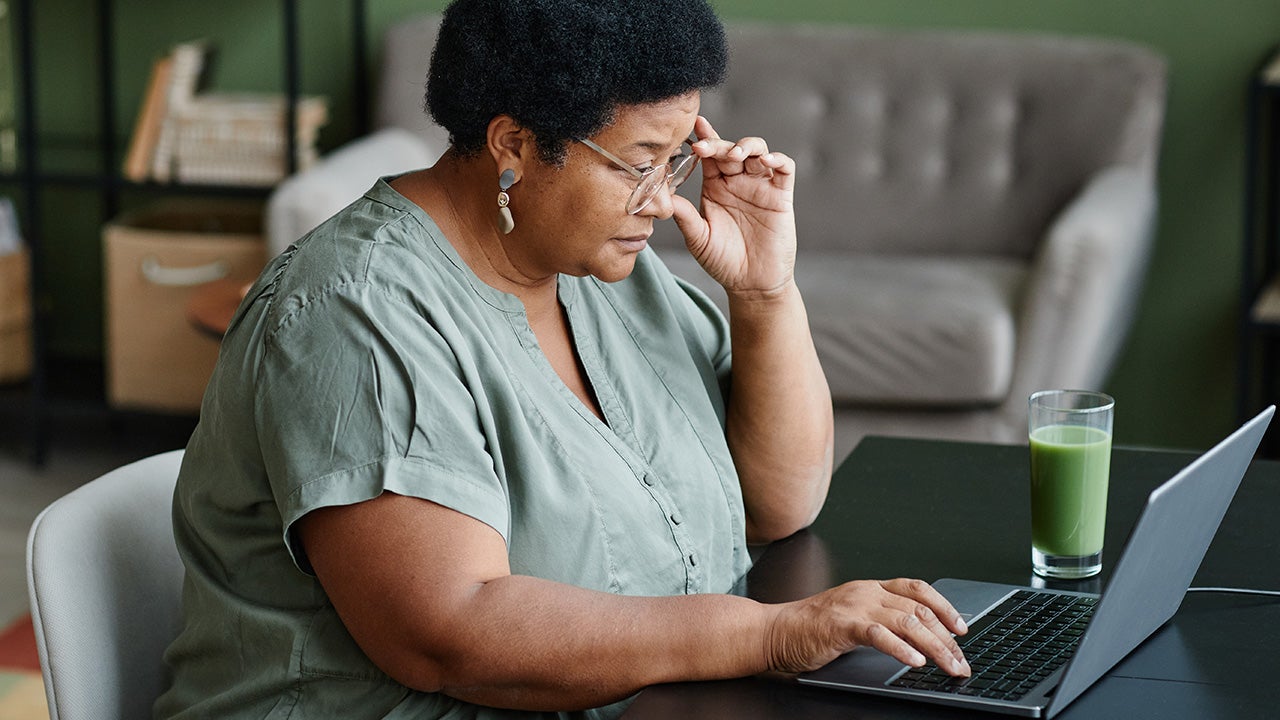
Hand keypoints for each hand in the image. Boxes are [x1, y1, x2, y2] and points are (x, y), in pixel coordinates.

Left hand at [671, 116, 796, 297]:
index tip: (692, 128)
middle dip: (718, 144)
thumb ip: (684, 216)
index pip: (709, 156)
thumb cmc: (723, 261)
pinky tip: (766, 161)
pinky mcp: (781, 196)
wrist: (751, 284)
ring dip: (746, 146)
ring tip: (734, 155)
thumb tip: (662, 197)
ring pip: (758, 151)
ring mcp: (760, 186)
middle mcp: (738, 181)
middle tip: (705, 148)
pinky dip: (778, 159)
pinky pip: (784, 169)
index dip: (703, 138)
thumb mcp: (698, 238)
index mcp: (715, 187)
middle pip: (730, 149)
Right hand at [764, 578, 970, 675]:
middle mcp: (866, 592)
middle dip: (947, 638)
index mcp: (870, 588)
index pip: (917, 589)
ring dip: (934, 647)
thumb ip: (880, 619)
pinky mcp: (842, 625)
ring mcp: (854, 606)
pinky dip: (901, 649)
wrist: (775, 631)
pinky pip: (879, 635)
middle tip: (961, 660)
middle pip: (919, 609)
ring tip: (949, 666)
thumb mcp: (852, 616)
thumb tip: (917, 637)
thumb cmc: (810, 628)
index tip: (962, 628)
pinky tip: (915, 662)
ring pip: (907, 622)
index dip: (944, 606)